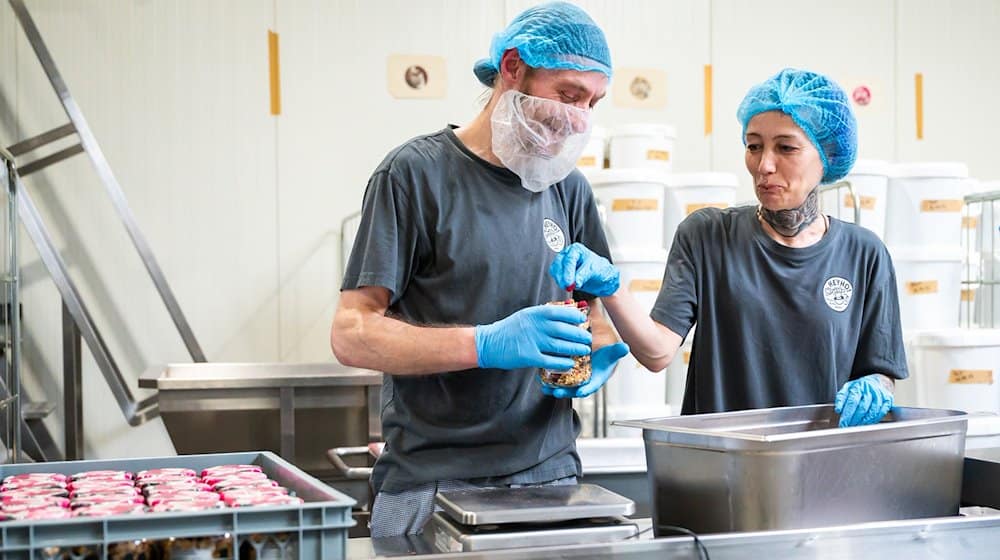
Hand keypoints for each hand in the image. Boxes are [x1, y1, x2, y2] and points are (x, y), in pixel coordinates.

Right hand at [475, 305, 590, 370]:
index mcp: (536, 313)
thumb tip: (565, 314)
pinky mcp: (528, 357)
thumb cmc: (509, 329)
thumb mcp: (526, 315)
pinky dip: (562, 363)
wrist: (489, 342)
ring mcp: (532, 341)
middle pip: (565, 330)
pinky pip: (551, 361)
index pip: (562, 312)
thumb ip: (543, 316)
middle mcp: (536, 326)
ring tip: (584, 351)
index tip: (583, 320)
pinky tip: (570, 364)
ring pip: (561, 346)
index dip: (575, 316)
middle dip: (580, 335)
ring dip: (575, 349)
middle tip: (588, 339)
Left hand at [540, 342, 629, 397]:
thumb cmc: (605, 356)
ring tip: (545, 388)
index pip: (592, 386)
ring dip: (554, 388)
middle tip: (556, 392)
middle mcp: (585, 382)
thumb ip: (617, 351)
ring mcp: (575, 380)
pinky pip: (558, 380)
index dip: (586, 389)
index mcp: (596, 379)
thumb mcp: (612, 353)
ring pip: (564, 387)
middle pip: (574, 390)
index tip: (580, 392)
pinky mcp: (566, 376)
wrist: (598, 355)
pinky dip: (550, 380)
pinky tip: (541, 378)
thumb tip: (625, 347)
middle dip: (565, 392)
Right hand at [549, 243, 619, 296]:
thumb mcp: (594, 270)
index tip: (569, 283)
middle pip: (558, 264)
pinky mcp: (562, 272)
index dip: (568, 272)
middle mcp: (568, 254)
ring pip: (555, 270)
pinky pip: (556, 276)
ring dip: (560, 280)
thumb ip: (583, 275)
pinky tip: (567, 286)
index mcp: (576, 249)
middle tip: (567, 286)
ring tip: (569, 287)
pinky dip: (560, 282)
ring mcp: (563, 263)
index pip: (568, 260)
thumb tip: (575, 282)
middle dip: (562, 276)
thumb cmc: (600, 269)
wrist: (602, 278)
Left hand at [834, 374, 893, 427]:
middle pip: (862, 408)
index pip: (852, 402)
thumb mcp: (848, 387)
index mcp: (859, 386)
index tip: (843, 423)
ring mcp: (880, 395)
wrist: (877, 381)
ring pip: (872, 412)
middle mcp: (870, 390)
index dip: (847, 414)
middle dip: (854, 420)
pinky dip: (874, 420)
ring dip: (863, 421)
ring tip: (856, 426)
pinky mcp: (888, 400)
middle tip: (848, 426)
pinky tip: (867, 423)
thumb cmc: (860, 387)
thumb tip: (838, 409)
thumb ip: (841, 397)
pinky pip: (881, 413)